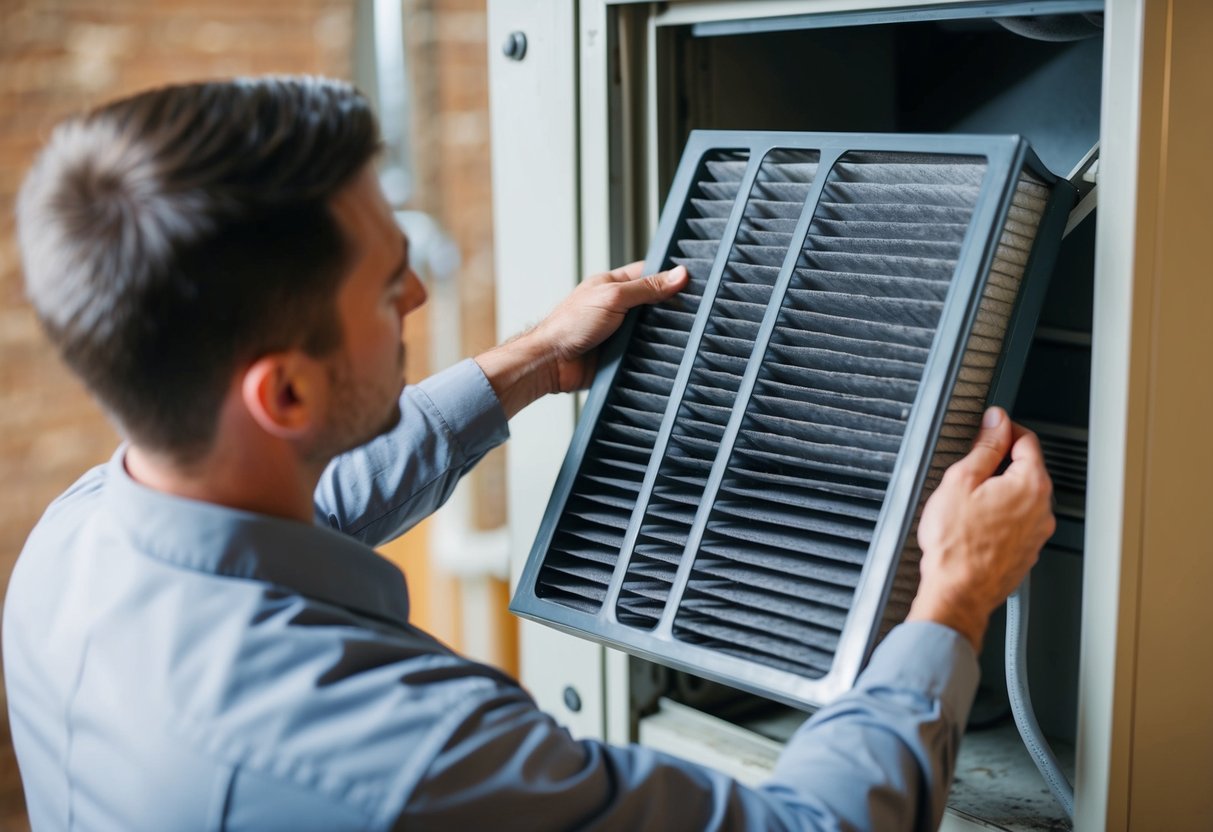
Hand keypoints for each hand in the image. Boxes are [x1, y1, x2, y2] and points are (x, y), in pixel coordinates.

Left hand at [531, 261, 688, 392]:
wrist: (552, 363)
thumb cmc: (569, 325)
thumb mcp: (613, 298)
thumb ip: (646, 287)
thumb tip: (678, 275)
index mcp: (613, 286)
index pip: (649, 274)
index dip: (669, 276)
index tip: (693, 280)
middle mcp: (618, 308)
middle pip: (655, 305)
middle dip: (671, 308)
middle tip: (695, 309)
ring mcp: (620, 332)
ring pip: (653, 331)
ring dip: (663, 334)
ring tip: (687, 332)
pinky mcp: (621, 356)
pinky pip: (645, 354)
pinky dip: (654, 355)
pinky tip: (667, 355)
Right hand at [907, 407, 1055, 651]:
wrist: (957, 592)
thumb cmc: (957, 544)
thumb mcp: (961, 480)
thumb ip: (984, 446)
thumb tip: (996, 422)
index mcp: (1031, 485)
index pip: (1026, 440)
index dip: (1003, 428)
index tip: (988, 427)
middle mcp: (1042, 510)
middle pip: (1026, 469)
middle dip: (999, 464)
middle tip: (968, 470)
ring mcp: (1037, 534)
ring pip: (1020, 498)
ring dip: (998, 493)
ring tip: (966, 503)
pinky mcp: (1026, 553)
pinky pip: (1016, 524)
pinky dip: (998, 518)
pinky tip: (973, 526)